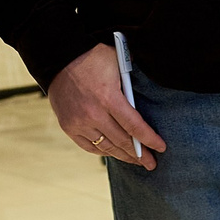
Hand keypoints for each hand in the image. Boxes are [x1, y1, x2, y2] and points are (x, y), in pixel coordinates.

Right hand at [47, 44, 165, 169]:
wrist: (58, 56)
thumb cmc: (92, 56)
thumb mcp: (117, 62)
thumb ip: (132, 81)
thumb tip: (148, 93)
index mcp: (108, 98)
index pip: (134, 126)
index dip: (150, 140)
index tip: (161, 148)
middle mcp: (93, 114)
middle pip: (122, 141)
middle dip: (139, 154)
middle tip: (151, 163)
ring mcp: (78, 122)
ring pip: (106, 147)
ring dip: (122, 156)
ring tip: (135, 161)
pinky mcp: (68, 126)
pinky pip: (89, 146)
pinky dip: (103, 151)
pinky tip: (114, 152)